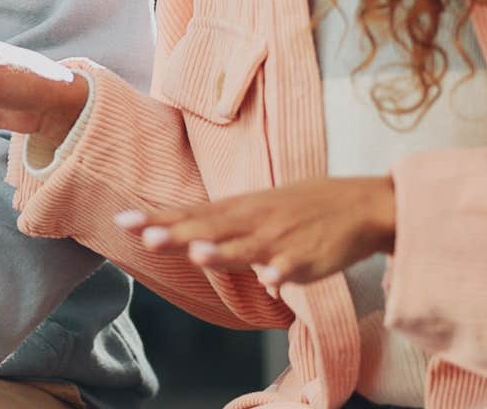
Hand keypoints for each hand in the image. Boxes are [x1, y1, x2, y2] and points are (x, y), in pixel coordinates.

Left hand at [117, 176, 395, 292]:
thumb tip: (192, 246)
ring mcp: (281, 240)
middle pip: (210, 229)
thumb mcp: (258, 210)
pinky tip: (272, 281)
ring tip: (198, 255)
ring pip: (247, 248)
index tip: (124, 221)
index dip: (159, 218)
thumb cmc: (304, 208)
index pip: (191, 214)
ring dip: (224, 252)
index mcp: (239, 210)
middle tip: (147, 237)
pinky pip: (294, 267)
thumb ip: (223, 231)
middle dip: (178, 234)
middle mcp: (254, 221)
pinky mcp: (309, 257)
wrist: (362, 205)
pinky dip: (283, 272)